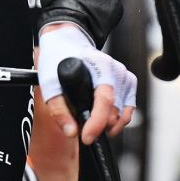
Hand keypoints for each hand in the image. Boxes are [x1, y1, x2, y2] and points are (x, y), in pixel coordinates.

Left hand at [37, 23, 136, 144]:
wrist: (69, 43)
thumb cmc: (60, 59)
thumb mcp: (50, 84)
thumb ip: (59, 110)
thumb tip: (72, 132)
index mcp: (100, 67)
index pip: (105, 100)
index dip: (97, 123)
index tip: (87, 138)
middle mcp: (117, 70)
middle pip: (116, 108)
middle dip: (101, 126)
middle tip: (84, 132)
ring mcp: (124, 75)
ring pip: (125, 110)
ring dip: (110, 123)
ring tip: (94, 125)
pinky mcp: (128, 80)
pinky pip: (129, 105)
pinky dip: (119, 116)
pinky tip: (106, 118)